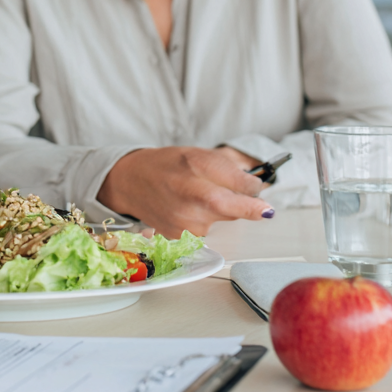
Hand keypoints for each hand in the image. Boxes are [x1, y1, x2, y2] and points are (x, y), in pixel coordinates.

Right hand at [96, 146, 273, 237]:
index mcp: (199, 167)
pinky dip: (203, 221)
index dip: (256, 190)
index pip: (246, 186)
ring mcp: (186, 219)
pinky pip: (206, 230)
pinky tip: (184, 208)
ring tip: (193, 196)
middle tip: (222, 190)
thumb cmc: (168, 165)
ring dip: (218, 211)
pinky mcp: (180, 237)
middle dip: (239, 202)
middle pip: (236, 207)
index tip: (259, 194)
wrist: (130, 181)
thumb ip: (232, 170)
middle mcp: (193, 194)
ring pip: (222, 220)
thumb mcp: (199, 154)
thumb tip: (261, 189)